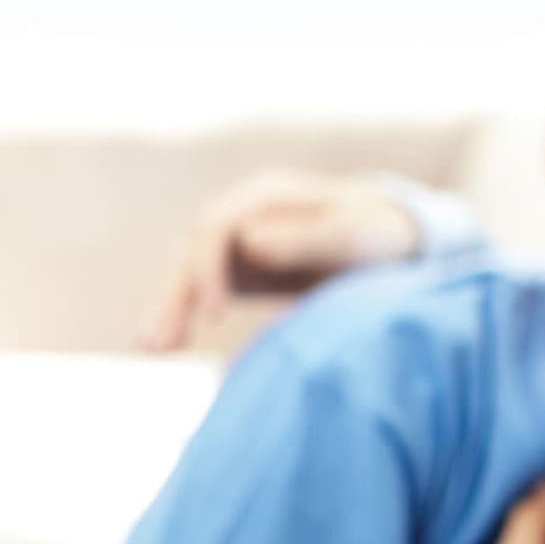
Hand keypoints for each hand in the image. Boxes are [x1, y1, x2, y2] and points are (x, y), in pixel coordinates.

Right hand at [137, 169, 419, 350]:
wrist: (396, 238)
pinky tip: (165, 345)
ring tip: (148, 348)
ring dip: (168, 308)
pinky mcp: (241, 270)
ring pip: (188, 272)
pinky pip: (202, 291)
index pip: (215, 228)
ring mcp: (238, 241)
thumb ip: (306, 238)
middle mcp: (242, 213)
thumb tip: (249, 242)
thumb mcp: (353, 233)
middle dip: (173, 296)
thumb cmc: (378, 230)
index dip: (209, 270)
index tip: (216, 314)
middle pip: (191, 251)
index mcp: (266, 195)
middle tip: (156, 344)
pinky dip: (183, 314)